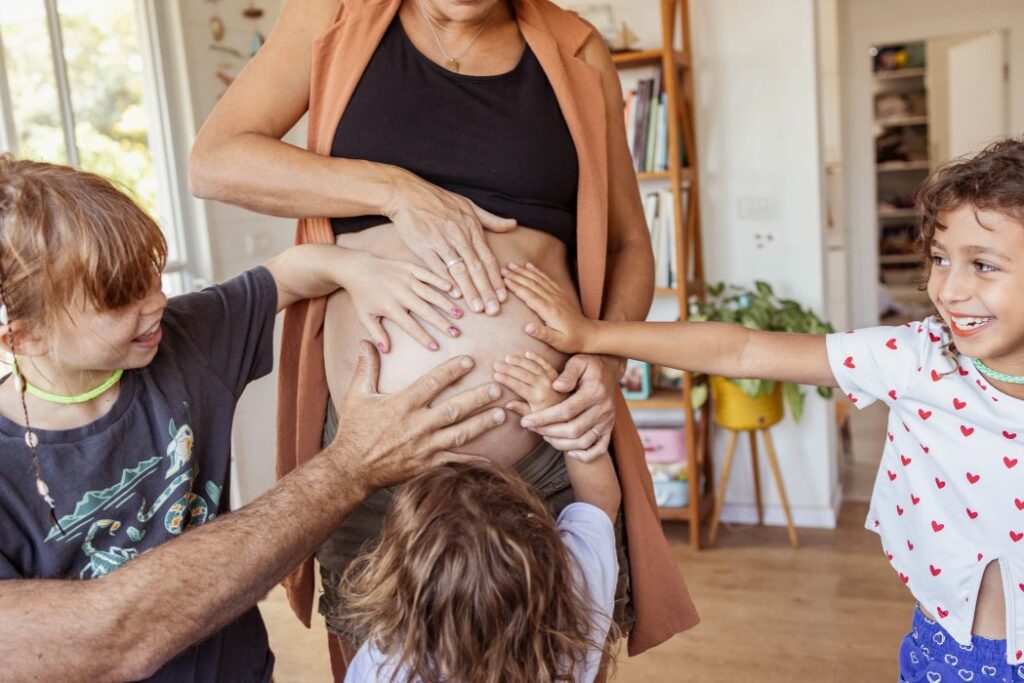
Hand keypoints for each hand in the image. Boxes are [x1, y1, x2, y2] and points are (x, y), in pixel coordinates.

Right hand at [332, 341, 504, 491]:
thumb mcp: (356, 396)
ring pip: (459, 434)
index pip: (432, 383)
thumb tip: (366, 342)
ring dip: (482, 424)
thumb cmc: (354, 430)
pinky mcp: (427, 464)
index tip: (469, 361)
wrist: (351, 469)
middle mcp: (416, 425)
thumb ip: (366, 368)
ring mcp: (424, 447)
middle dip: (478, 398)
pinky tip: (491, 456)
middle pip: (453, 409)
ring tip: (501, 414)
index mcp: (402, 405)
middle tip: (498, 388)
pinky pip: (454, 461)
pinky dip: (473, 460)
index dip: (452, 370)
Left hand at [343, 250, 462, 352]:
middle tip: (456, 333)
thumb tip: (386, 351)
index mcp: (389, 306)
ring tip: (459, 314)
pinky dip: (440, 281)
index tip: (436, 347)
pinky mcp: (409, 267)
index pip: (410, 325)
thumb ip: (376, 333)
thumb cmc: (362, 296)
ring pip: (430, 293)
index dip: (423, 337)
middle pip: (424, 310)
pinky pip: (428, 274)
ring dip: (446, 304)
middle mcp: (400, 292)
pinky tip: (453, 290)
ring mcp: (406, 278)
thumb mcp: (364, 316)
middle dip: (441, 322)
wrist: (357, 269)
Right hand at [386, 170, 516, 315]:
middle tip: (493, 310)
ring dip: (469, 291)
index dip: (496, 279)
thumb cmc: (440, 200)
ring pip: (459, 270)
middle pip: (476, 268)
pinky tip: (454, 294)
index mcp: (472, 228)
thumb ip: (491, 220)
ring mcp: (441, 241)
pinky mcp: (423, 246)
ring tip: (477, 308)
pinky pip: (437, 267)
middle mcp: (459, 236)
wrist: (408, 194)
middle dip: (486, 290)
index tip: (503, 297)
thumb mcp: (469, 205)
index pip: (487, 258)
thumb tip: (513, 224)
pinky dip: (446, 281)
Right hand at [492, 351, 567, 414]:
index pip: (518, 386)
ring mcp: (551, 379)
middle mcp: (544, 386)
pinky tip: (527, 353)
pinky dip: (536, 358)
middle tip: (496, 364)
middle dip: (509, 368)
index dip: (506, 380)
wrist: (571, 413)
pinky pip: (545, 364)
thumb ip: (522, 410)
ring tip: (508, 357)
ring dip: (520, 361)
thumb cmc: (550, 418)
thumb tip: (508, 404)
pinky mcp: (557, 375)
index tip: (494, 375)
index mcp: (537, 398)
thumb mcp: (535, 419)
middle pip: (524, 374)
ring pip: (533, 367)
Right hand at [501, 262, 594, 352]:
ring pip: (538, 279)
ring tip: (511, 265)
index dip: (516, 287)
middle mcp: (553, 299)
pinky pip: (546, 279)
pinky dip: (536, 271)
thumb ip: (543, 334)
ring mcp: (557, 294)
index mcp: (550, 311)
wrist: (589, 334)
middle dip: (516, 276)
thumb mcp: (558, 342)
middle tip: (502, 269)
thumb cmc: (571, 340)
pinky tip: (529, 266)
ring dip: (523, 271)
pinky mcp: (560, 293)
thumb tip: (527, 328)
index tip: (504, 280)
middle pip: (531, 284)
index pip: (530, 296)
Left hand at [519, 354, 621, 461]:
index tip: (526, 421)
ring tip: (544, 436)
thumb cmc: (589, 365)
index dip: (544, 418)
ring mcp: (607, 421)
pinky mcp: (608, 428)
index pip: (566, 410)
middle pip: (573, 429)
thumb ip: (568, 374)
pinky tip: (569, 452)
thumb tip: (556, 386)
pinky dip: (584, 455)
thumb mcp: (578, 362)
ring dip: (561, 443)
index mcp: (595, 392)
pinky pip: (599, 449)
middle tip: (531, 428)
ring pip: (583, 442)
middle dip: (548, 431)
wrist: (609, 370)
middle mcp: (603, 409)